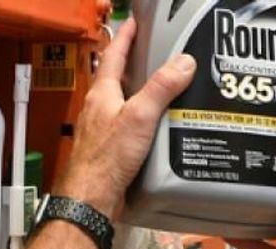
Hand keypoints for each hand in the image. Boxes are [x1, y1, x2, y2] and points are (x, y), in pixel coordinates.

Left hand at [55, 18, 196, 217]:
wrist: (91, 198)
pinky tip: (158, 125)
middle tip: (154, 51)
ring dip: (138, 91)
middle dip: (132, 62)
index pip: (112, 55)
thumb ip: (160, 88)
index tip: (134, 22)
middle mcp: (99, 108)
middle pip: (115, 77)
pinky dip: (142, 118)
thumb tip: (184, 61)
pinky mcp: (110, 149)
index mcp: (102, 93)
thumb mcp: (139, 117)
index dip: (124, 37)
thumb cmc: (107, 157)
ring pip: (121, 102)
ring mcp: (103, 129)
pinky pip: (127, 125)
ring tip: (163, 85)